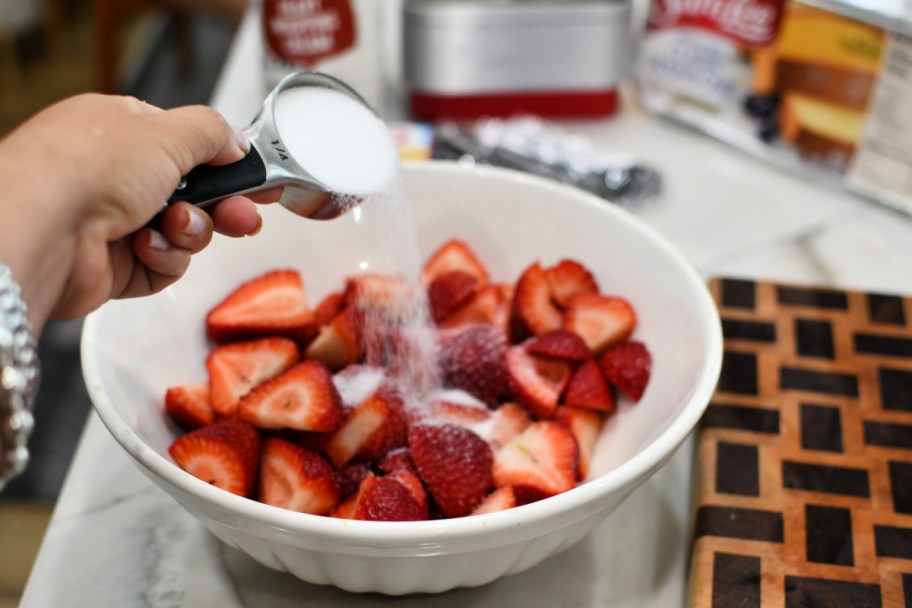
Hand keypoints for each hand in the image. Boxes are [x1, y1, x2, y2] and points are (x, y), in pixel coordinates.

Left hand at [0, 94, 279, 332]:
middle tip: (244, 215)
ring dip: (190, 231)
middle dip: (224, 206)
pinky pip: (165, 264)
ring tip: (175, 225)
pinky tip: (145, 247)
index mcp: (123, 131)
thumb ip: (213, 133)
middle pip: (195, 194)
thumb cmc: (88, 168)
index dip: (228, 164)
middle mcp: (117, 176)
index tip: (261, 181)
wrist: (43, 228)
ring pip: (185, 232)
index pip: (188, 147)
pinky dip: (165, 257)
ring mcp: (116, 222)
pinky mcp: (115, 265)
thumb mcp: (167, 132)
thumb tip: (236, 143)